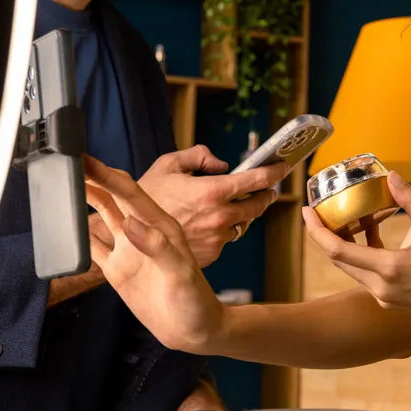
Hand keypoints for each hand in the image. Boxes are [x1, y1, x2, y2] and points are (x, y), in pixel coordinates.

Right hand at [84, 154, 227, 352]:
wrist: (194, 329)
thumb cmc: (197, 301)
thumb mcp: (182, 274)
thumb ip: (160, 249)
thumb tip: (133, 224)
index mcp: (163, 229)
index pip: (134, 196)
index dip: (111, 177)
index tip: (91, 161)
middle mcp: (145, 235)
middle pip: (117, 200)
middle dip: (98, 180)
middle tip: (74, 161)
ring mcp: (130, 252)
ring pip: (106, 218)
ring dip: (91, 200)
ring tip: (71, 182)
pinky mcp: (119, 271)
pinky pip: (95, 249)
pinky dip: (81, 236)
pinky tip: (69, 226)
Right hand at [138, 145, 286, 265]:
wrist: (127, 236)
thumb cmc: (146, 197)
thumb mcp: (169, 164)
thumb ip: (199, 156)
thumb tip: (222, 164)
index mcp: (213, 191)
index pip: (256, 180)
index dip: (273, 172)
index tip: (282, 167)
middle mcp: (219, 216)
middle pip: (257, 206)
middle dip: (265, 195)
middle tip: (267, 189)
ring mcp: (216, 238)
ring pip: (243, 224)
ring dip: (244, 214)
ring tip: (239, 206)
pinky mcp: (210, 254)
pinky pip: (226, 239)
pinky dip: (224, 230)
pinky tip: (212, 224)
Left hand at [301, 171, 410, 331]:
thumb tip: (392, 177)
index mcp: (387, 270)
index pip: (337, 250)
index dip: (316, 230)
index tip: (305, 211)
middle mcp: (380, 287)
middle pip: (340, 259)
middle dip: (328, 234)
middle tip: (321, 209)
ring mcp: (385, 296)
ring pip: (354, 267)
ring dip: (349, 243)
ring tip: (354, 215)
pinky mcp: (393, 299)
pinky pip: (369, 274)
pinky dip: (367, 253)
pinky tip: (377, 234)